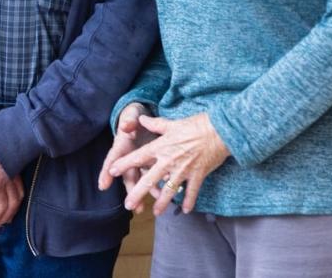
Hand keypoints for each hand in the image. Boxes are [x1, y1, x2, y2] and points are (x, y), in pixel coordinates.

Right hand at [98, 102, 156, 205]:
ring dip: (148, 191)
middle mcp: (129, 156)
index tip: (103, 185)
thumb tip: (126, 126)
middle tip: (132, 206)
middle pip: (128, 175)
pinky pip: (155, 174)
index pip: (112, 160)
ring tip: (157, 201)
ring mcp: (140, 160)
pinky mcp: (151, 161)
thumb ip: (129, 121)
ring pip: (142, 178)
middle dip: (131, 191)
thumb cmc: (133, 116)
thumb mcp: (131, 115)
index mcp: (121, 145)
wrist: (143, 116)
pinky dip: (162, 182)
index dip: (106, 173)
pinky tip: (170, 190)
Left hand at [106, 112, 229, 215]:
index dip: (124, 164)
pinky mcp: (198, 175)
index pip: (138, 157)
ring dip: (162, 202)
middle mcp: (169, 161)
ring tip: (155, 212)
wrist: (219, 131)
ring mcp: (183, 170)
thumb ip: (154, 124)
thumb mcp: (171, 123)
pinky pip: (191, 192)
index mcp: (160, 147)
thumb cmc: (194, 125)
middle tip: (128, 205)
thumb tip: (141, 118)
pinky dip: (188, 201)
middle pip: (149, 179)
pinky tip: (185, 211)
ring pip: (169, 190)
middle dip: (138, 193)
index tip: (112, 171)